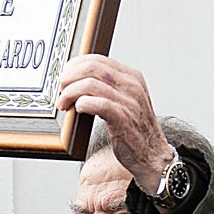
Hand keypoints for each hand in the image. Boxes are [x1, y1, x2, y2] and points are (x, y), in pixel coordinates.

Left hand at [56, 55, 173, 193]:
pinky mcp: (123, 118)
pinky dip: (81, 104)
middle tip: (61, 89)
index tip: (65, 76)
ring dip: (70, 93)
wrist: (152, 154)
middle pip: (91, 68)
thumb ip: (108, 88)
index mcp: (132, 77)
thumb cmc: (135, 130)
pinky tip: (77, 109)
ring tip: (64, 103)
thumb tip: (79, 81)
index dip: (75, 65)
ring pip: (90, 85)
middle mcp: (131, 85)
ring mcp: (128, 101)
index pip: (97, 59)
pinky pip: (97, 104)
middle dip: (70, 77)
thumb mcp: (127, 100)